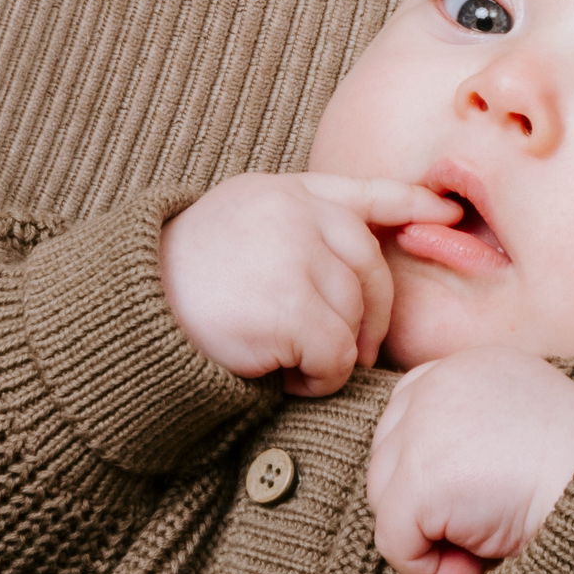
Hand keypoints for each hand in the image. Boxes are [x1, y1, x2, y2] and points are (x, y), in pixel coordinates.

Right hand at [160, 174, 457, 397]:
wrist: (126, 315)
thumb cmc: (180, 286)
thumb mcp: (238, 229)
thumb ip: (295, 228)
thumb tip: (364, 261)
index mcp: (281, 192)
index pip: (361, 193)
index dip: (409, 204)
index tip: (447, 213)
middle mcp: (293, 214)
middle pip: (371, 269)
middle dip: (372, 320)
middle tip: (350, 355)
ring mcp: (292, 255)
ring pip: (356, 317)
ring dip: (336, 356)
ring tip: (294, 365)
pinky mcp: (288, 305)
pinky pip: (336, 355)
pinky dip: (320, 380)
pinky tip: (285, 379)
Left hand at [367, 351, 573, 573]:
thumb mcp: (528, 429)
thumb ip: (479, 430)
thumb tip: (435, 478)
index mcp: (471, 364)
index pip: (408, 412)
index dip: (430, 464)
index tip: (477, 495)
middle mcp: (439, 383)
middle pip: (388, 458)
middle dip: (427, 503)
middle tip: (487, 523)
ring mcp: (424, 430)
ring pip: (386, 501)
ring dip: (430, 534)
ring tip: (488, 540)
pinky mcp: (419, 482)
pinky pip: (396, 544)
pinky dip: (429, 569)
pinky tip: (477, 564)